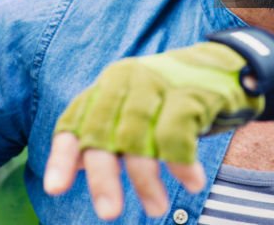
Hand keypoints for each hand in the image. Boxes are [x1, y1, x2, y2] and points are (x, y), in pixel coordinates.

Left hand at [43, 42, 261, 219]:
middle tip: (109, 213)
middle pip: (105, 135)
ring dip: (147, 181)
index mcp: (105, 88)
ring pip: (140, 140)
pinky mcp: (188, 94)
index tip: (55, 188)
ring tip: (155, 208)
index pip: (76, 122)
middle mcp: (125, 83)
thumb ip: (103, 131)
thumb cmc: (166, 95)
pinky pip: (177, 136)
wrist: (218, 65)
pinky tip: (191, 182)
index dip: (63, 156)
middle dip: (105, 178)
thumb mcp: (129, 108)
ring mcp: (156, 85)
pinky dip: (181, 164)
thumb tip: (74, 167)